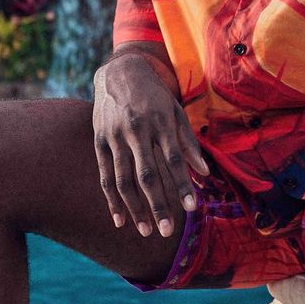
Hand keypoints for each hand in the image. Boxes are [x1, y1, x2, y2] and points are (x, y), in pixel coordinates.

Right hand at [92, 54, 209, 237]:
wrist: (120, 72)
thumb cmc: (155, 96)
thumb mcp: (176, 111)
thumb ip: (189, 142)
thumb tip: (204, 172)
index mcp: (161, 122)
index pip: (174, 160)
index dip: (182, 185)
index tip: (192, 208)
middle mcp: (137, 130)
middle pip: (147, 174)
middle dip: (158, 204)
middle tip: (167, 230)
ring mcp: (115, 136)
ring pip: (124, 179)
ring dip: (135, 208)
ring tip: (147, 231)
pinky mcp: (100, 141)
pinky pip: (105, 175)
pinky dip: (112, 199)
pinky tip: (120, 220)